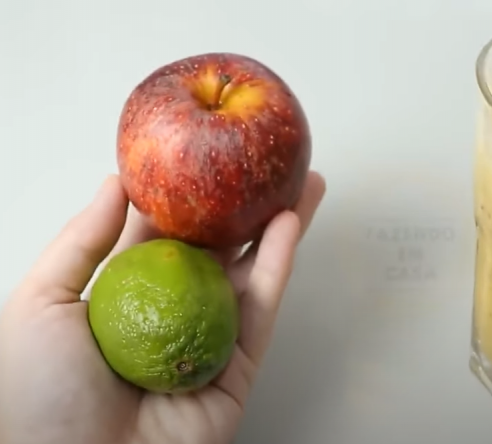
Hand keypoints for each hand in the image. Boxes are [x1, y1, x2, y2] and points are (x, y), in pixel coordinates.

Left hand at [0, 172, 325, 443]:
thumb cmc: (39, 399)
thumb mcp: (39, 304)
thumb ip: (80, 242)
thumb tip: (114, 184)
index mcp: (124, 295)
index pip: (161, 233)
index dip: (186, 194)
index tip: (205, 156)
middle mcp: (171, 312)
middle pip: (217, 248)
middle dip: (245, 206)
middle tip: (268, 164)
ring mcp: (208, 338)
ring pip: (251, 272)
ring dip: (278, 226)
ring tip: (300, 182)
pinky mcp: (238, 366)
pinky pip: (262, 309)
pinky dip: (280, 265)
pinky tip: (288, 225)